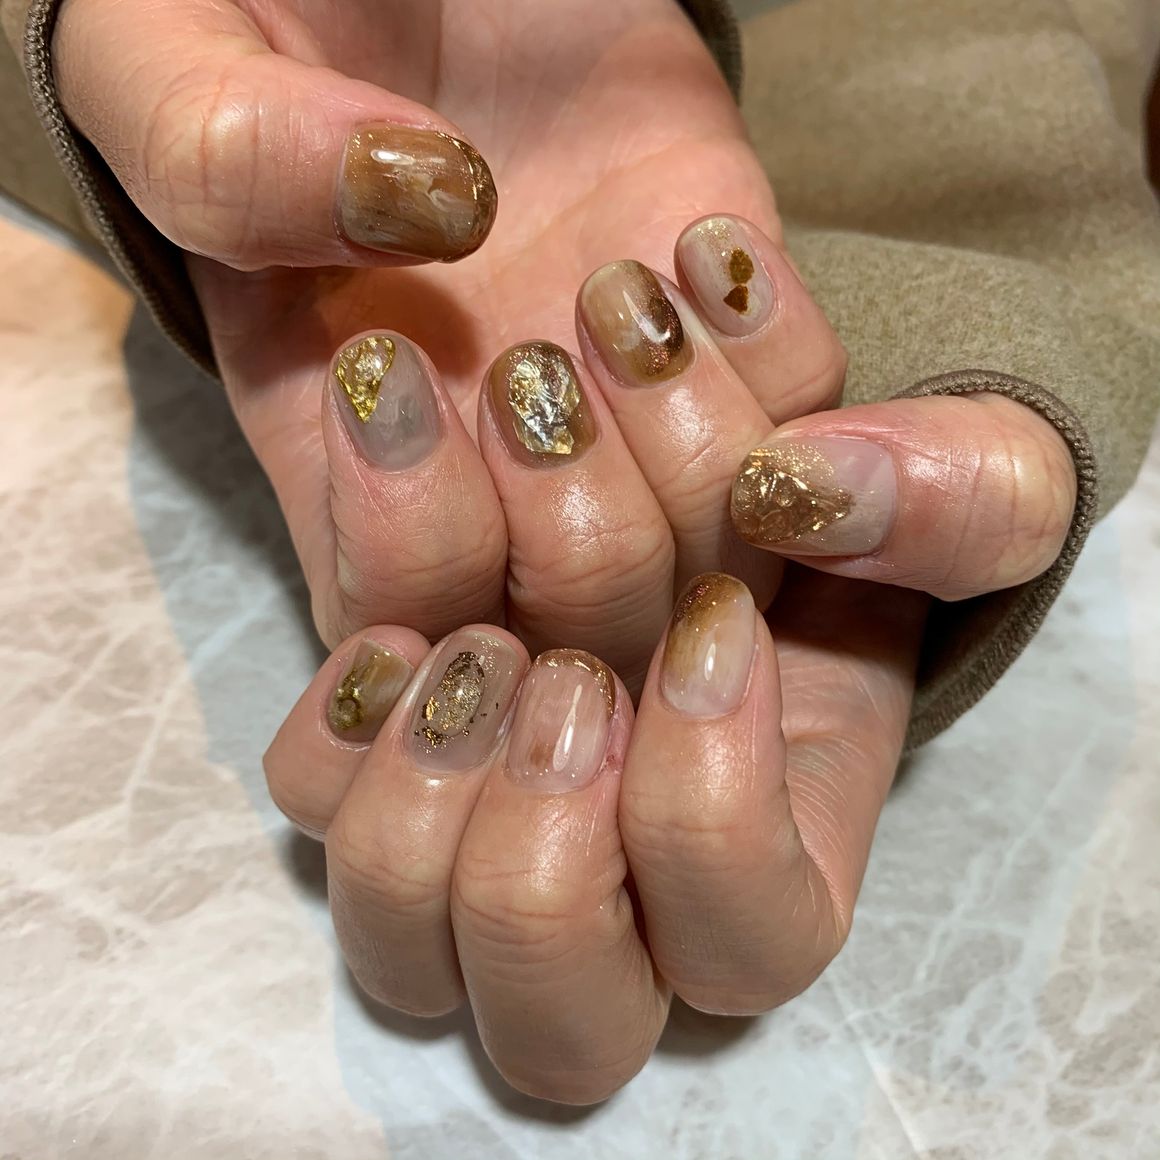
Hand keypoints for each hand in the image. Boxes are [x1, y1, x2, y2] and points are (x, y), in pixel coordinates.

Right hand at [51, 0, 845, 687]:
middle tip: (538, 347)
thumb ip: (218, 151)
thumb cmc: (284, 13)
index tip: (396, 359)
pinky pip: (805, 436)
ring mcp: (630, 427)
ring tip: (621, 287)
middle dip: (580, 515)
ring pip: (717, 564)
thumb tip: (410, 205)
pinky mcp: (731, 351)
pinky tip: (704, 254)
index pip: (402, 619)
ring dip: (685, 438)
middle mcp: (498, 481)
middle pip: (586, 632)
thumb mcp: (170, 55)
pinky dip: (776, 360)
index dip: (421, 541)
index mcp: (342, 457)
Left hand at [262, 388, 1075, 1105]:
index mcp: (775, 826)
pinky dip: (345, 727)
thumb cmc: (783, 446)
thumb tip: (814, 488)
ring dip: (433, 783)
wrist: (597, 367)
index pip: (747, 945)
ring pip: (402, 939)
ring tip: (466, 644)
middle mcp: (613, 862)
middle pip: (561, 1020)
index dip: (712, 814)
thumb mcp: (936, 459)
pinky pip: (311, 805)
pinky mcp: (370, 739)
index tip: (713, 626)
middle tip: (560, 670)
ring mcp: (474, 817)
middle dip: (547, 840)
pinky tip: (387, 640)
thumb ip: (961, 492)